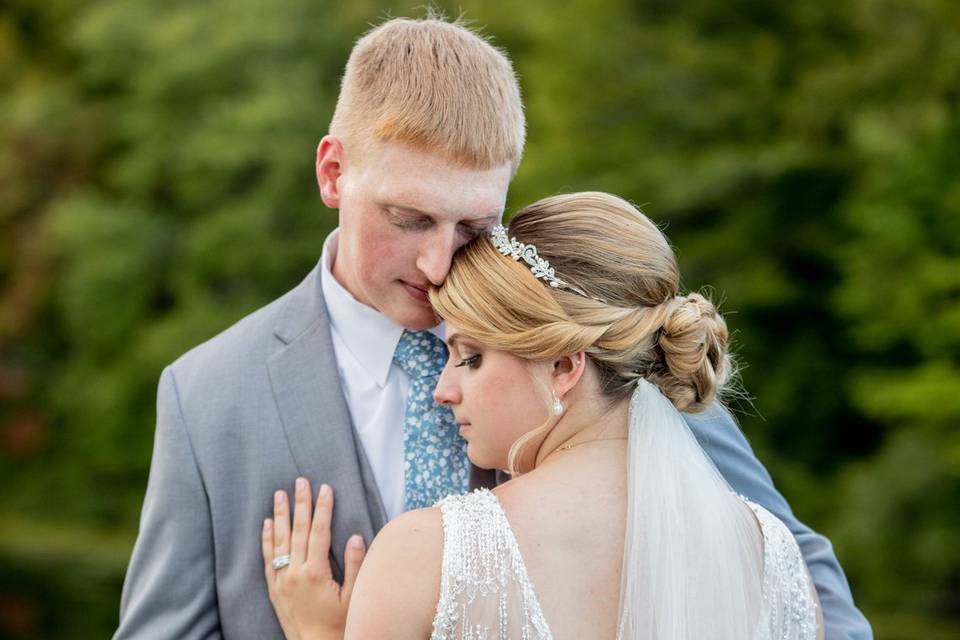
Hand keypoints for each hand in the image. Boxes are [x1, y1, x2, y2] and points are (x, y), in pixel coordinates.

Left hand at [262, 478, 365, 639]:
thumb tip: (354, 536)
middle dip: (300, 503)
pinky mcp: (274, 588)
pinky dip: (267, 539)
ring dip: (280, 515)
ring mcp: (282, 580)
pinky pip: (268, 558)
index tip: (325, 488)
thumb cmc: (338, 625)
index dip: (323, 508)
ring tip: (279, 494)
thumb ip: (354, 565)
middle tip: (300, 481)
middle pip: (298, 530)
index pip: (319, 532)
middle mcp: (295, 573)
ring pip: (280, 540)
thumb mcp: (353, 597)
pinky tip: (267, 523)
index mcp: (315, 573)